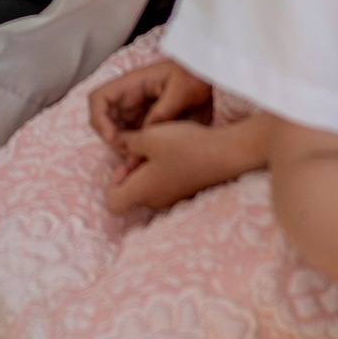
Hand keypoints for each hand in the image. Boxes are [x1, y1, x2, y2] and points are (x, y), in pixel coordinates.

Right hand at [87, 57, 212, 147]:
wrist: (209, 76)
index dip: (99, 118)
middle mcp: (129, 97)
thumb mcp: (182, 92)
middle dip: (111, 138)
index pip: (99, 98)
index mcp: (133, 84)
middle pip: (103, 118)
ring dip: (122, 145)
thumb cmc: (196, 77)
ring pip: (116, 130)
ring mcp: (136, 109)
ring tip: (141, 158)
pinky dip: (134, 148)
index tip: (113, 137)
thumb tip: (144, 135)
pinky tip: (148, 157)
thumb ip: (163, 112)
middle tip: (131, 154)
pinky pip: (132, 136)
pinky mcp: (146, 121)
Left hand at [102, 117, 258, 214]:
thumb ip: (129, 142)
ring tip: (158, 147)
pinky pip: (164, 184)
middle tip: (141, 150)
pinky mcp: (185, 191)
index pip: (112, 202)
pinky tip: (174, 151)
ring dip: (146, 169)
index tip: (126, 162)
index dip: (112, 182)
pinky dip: (162, 170)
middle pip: (130, 194)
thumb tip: (119, 144)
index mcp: (142, 191)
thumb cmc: (185, 145)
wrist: (225, 153)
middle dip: (130, 172)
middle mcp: (156, 201)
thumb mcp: (150, 136)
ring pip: (148, 187)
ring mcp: (172, 198)